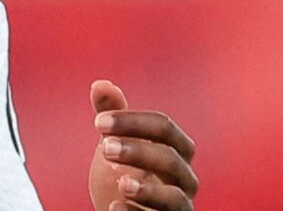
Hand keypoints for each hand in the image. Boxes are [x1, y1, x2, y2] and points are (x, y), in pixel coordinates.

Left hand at [87, 80, 197, 210]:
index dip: (133, 121)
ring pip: (175, 198)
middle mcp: (184, 179)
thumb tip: (100, 84)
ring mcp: (179, 207)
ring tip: (122, 185)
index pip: (164, 127)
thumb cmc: (129, 175)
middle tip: (105, 148)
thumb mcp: (118, 144)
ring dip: (148, 190)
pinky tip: (114, 208)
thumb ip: (113, 116)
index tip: (98, 122)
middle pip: (171, 159)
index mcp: (176, 150)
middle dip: (138, 151)